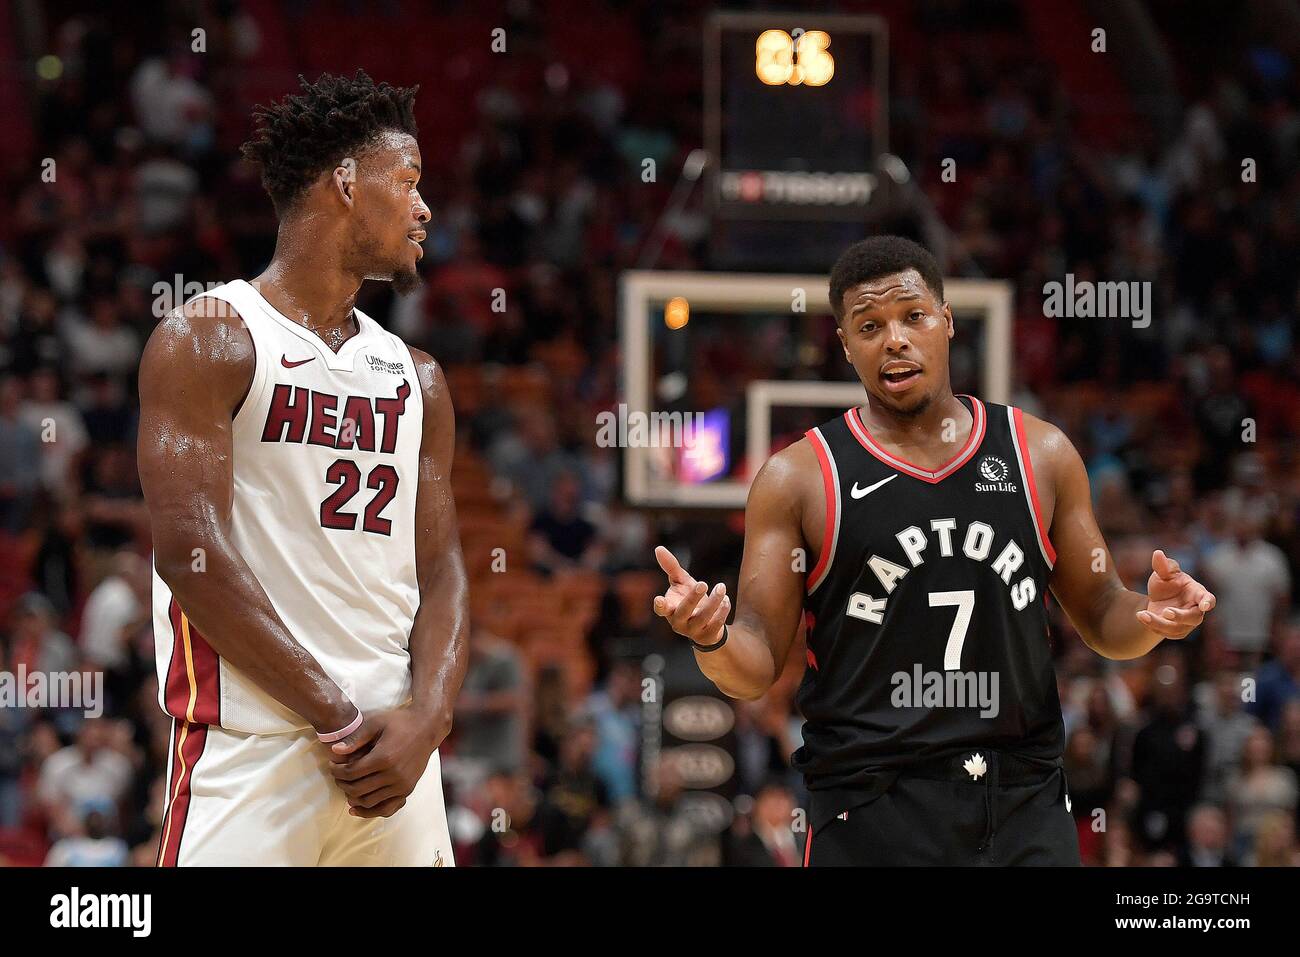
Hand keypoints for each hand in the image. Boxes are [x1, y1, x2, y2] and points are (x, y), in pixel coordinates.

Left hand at [326, 708, 440, 817]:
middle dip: (342, 784)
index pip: (351, 773)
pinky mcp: (407, 790)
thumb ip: (355, 738)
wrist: (427, 728)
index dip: (337, 771)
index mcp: (384, 757)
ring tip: (347, 786)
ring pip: (369, 801)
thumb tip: (334, 751)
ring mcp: (402, 785)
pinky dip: (369, 811)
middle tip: (337, 776)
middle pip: (357, 789)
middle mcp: (394, 775)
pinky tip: (356, 808)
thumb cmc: (399, 722)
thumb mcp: (376, 723)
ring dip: (352, 797)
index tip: (332, 765)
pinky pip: (385, 809)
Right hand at [653, 545, 729, 647]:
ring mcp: (693, 631)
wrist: (707, 623)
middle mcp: (679, 622)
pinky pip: (716, 626)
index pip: (661, 610)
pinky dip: (722, 612)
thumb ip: (671, 567)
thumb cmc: (690, 599)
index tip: (660, 600)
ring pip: (703, 618)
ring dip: (714, 602)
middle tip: (703, 583)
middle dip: (693, 598)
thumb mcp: (681, 582)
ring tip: (721, 587)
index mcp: (670, 609)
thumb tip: (658, 548)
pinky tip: (726, 600)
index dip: (660, 606)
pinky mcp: (707, 637)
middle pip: (683, 612)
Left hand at [1136, 549, 1215, 638]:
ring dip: (1159, 623)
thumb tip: (1157, 553)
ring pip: (1177, 628)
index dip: (1207, 602)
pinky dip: (1152, 625)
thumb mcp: (1163, 573)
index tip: (1205, 605)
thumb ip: (1163, 566)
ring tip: (1143, 614)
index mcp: (1197, 593)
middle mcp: (1195, 610)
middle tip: (1166, 612)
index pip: (1208, 599)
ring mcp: (1186, 624)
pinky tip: (1141, 616)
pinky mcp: (1175, 632)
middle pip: (1193, 617)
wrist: (1157, 599)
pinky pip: (1165, 633)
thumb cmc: (1167, 584)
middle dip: (1180, 616)